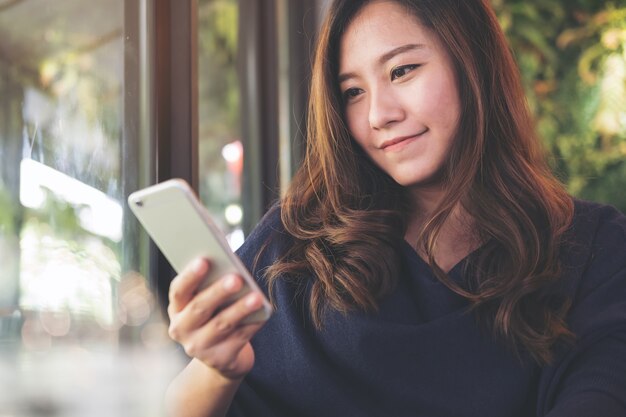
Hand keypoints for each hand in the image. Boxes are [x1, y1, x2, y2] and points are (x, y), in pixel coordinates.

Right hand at [167, 258, 265, 380]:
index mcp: (177, 308)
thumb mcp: (207, 302)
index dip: (190, 276)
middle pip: (200, 308)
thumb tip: (233, 268)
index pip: (179, 290)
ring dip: (240, 309)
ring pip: (222, 324)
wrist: (221, 358)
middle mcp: (182, 329)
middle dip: (218, 292)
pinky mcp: (220, 359)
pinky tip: (264, 312)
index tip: (204, 260)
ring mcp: (199, 348)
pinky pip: (240, 338)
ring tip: (256, 297)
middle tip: (236, 278)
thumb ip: (212, 286)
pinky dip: (253, 324)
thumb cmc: (215, 316)